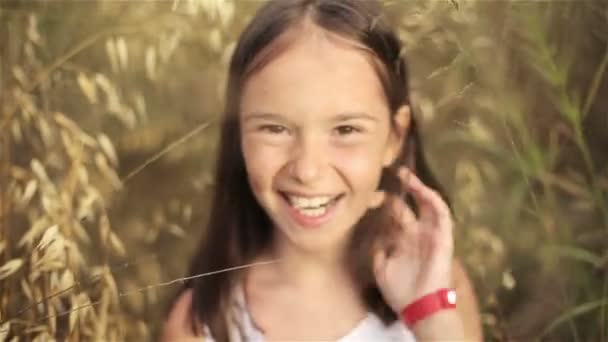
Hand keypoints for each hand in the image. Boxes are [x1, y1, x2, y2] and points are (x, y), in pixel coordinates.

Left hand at [372, 167, 453, 313]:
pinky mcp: (444, 237)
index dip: (384, 203)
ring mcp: (431, 234)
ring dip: (419, 189)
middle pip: (411, 206)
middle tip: (393, 172)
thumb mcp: (381, 268)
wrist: (420, 306)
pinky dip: (434, 201)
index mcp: (403, 241)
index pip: (395, 215)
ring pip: (428, 205)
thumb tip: (373, 234)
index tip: (371, 192)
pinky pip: (442, 215)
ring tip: (407, 175)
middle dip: (403, 189)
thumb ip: (377, 250)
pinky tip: (423, 189)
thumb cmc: (401, 291)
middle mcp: (417, 234)